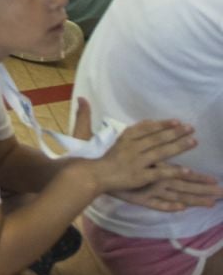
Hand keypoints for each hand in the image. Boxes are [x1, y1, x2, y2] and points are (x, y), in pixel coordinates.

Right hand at [87, 114, 202, 196]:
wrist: (89, 176)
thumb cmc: (89, 156)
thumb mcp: (86, 133)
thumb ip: (86, 116)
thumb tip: (82, 98)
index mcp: (122, 138)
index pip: (145, 127)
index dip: (161, 124)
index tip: (176, 121)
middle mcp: (132, 147)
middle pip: (157, 138)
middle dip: (176, 132)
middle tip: (191, 128)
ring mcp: (137, 162)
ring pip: (161, 152)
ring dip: (179, 146)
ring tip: (194, 142)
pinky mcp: (140, 176)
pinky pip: (159, 173)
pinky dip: (173, 171)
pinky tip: (186, 169)